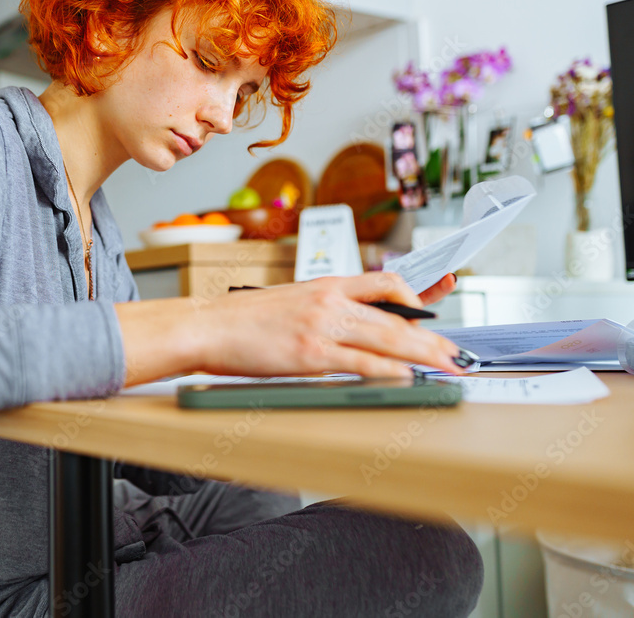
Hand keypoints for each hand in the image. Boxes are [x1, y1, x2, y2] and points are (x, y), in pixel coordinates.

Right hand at [191, 272, 464, 378]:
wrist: (205, 325)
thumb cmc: (240, 320)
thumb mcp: (290, 302)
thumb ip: (324, 310)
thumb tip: (353, 328)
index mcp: (325, 285)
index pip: (385, 282)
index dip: (421, 291)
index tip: (446, 290)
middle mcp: (329, 300)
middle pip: (395, 316)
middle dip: (431, 337)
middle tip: (455, 351)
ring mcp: (320, 326)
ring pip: (386, 338)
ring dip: (422, 354)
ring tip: (445, 365)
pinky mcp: (309, 353)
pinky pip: (360, 362)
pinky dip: (388, 371)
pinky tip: (405, 377)